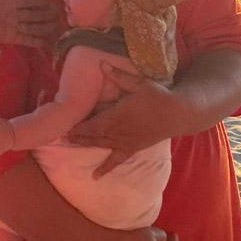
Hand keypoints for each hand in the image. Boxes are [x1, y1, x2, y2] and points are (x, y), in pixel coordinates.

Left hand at [0, 0, 61, 49]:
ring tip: (58, 28)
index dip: (42, 2)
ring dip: (45, 28)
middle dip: (47, 16)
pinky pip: (26, 38)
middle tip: (61, 16)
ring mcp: (13, 25)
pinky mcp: (10, 37)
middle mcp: (14, 13)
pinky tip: (47, 42)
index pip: (31, 1)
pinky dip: (36, 41)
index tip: (54, 3)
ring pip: (33, 27)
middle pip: (35, 15)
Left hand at [67, 69, 186, 175]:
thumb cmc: (157, 96)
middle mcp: (118, 131)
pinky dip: (105, 168)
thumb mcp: (139, 82)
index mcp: (118, 115)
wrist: (177, 114)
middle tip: (62, 134)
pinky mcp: (132, 148)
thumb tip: (101, 64)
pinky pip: (116, 160)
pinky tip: (95, 176)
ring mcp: (125, 142)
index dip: (79, 125)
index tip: (65, 124)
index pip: (93, 123)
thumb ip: (119, 76)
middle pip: (93, 134)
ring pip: (101, 144)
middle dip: (77, 134)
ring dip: (85, 144)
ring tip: (70, 142)